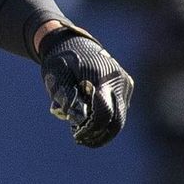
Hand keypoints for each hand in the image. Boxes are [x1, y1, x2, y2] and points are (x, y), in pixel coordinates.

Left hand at [35, 24, 131, 147]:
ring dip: (104, 128)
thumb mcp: (57, 79)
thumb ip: (67, 98)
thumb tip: (80, 120)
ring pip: (121, 115)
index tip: (78, 137)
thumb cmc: (60, 62)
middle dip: (101, 135)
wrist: (70, 42)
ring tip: (84, 133)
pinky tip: (90, 120)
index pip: (104, 113)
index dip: (92, 129)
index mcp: (100, 77)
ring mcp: (124, 82)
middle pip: (118, 119)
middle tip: (83, 142)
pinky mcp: (126, 84)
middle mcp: (117, 80)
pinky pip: (120, 106)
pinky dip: (108, 117)